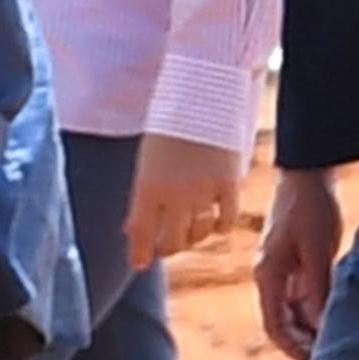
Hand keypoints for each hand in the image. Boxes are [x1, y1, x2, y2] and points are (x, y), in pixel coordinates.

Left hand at [126, 132, 244, 274]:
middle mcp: (174, 194)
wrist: (202, 95)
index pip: (140, 233)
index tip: (139, 264)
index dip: (139, 254)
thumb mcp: (146, 160)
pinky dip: (219, 226)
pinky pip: (225, 221)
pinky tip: (215, 221)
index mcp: (146, 186)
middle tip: (165, 247)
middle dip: (166, 248)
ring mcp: (203, 191)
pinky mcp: (229, 185)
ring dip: (192, 238)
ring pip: (198, 234)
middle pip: (171, 241)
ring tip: (189, 232)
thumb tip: (129, 229)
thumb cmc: (168, 125)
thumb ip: (141, 196)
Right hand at [252, 170, 343, 359]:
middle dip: (304, 345)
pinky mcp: (295, 263)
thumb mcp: (317, 249)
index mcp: (267, 275)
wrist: (308, 172)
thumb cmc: (311, 207)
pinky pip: (303, 298)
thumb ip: (317, 288)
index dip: (294, 350)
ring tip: (339, 343)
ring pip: (293, 313)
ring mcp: (282, 271)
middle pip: (283, 324)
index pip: (275, 327)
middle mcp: (269, 277)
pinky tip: (338, 318)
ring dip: (311, 330)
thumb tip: (320, 326)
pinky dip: (317, 312)